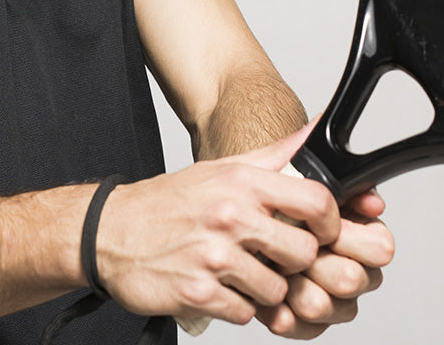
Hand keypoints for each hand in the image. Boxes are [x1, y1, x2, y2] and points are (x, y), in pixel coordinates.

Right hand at [96, 126, 338, 324]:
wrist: (112, 230)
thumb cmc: (175, 199)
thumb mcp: (227, 166)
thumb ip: (279, 152)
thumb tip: (319, 130)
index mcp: (244, 182)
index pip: (316, 200)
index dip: (331, 222)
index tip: (324, 231)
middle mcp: (231, 215)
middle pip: (303, 252)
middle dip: (298, 261)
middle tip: (281, 258)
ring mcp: (214, 256)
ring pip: (277, 289)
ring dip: (267, 288)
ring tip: (247, 273)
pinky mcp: (198, 293)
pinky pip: (245, 313)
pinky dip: (239, 306)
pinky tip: (224, 287)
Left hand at [256, 189, 394, 338]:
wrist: (242, 230)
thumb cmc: (278, 204)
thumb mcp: (302, 179)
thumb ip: (340, 183)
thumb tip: (373, 202)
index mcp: (364, 236)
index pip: (381, 248)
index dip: (351, 239)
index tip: (325, 229)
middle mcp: (355, 270)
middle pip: (350, 279)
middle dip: (316, 261)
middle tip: (294, 245)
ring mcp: (333, 301)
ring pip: (320, 305)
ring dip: (292, 283)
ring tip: (273, 264)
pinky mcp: (309, 324)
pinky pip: (301, 327)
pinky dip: (279, 309)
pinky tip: (270, 288)